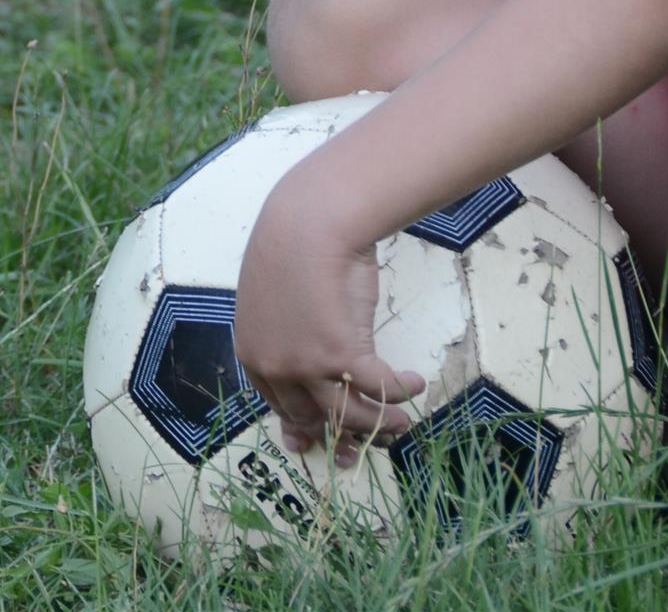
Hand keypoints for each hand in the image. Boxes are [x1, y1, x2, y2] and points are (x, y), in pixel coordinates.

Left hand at [232, 179, 425, 467]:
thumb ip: (286, 330)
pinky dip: (399, 391)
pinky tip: (413, 384)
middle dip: (339, 433)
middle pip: (312, 415)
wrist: (309, 222)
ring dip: (379, 422)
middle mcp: (276, 367)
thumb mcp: (277, 297)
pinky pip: (378, 386)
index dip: (303, 424)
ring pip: (348, 412)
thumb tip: (306, 343)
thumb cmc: (293, 247)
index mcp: (254, 353)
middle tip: (360, 444)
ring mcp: (307, 364)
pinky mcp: (341, 354)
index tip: (317, 437)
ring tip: (400, 423)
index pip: (279, 404)